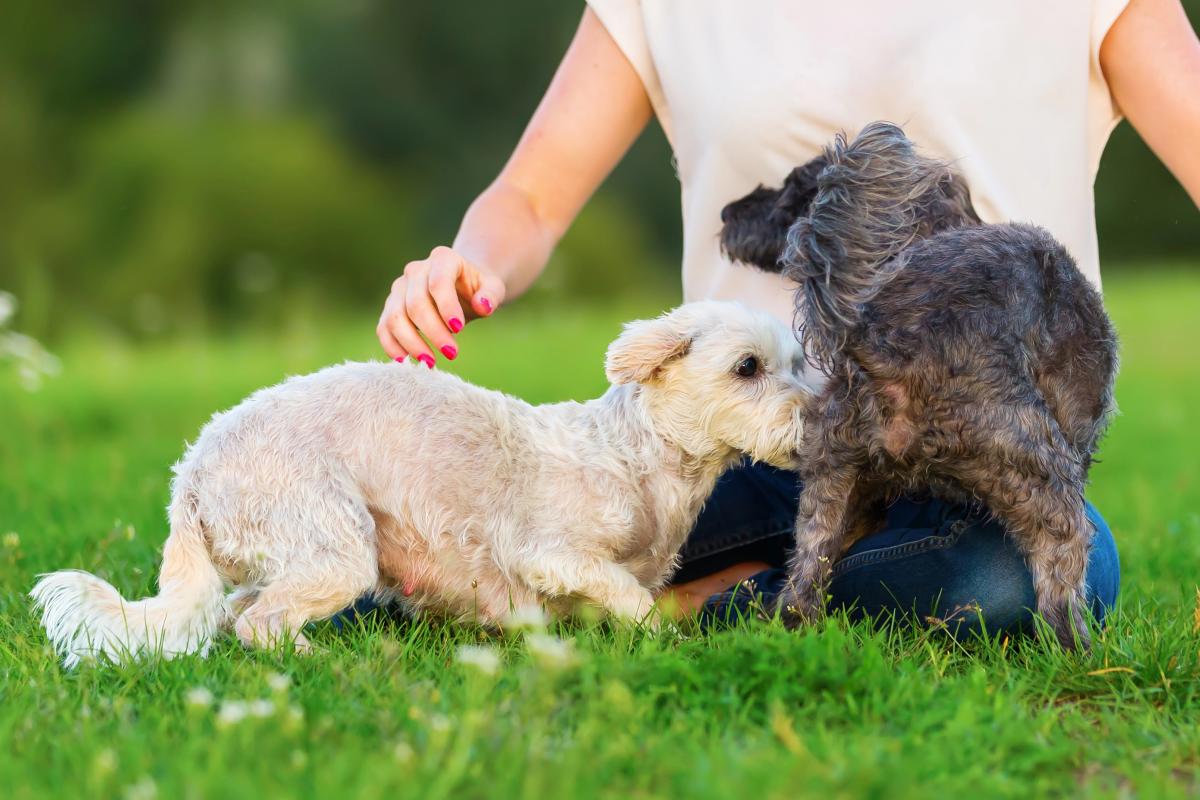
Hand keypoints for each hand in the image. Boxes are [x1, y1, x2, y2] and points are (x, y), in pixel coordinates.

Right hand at [376, 246, 505, 365]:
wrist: (461, 285)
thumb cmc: (478, 288)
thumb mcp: (493, 287)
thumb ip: (491, 295)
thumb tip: (483, 306)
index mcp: (442, 259)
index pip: (438, 282)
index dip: (446, 307)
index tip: (459, 329)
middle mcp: (415, 270)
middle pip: (416, 303)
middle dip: (433, 331)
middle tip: (452, 353)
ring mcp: (399, 288)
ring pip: (395, 317)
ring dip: (411, 343)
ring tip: (431, 363)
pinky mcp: (390, 307)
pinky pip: (384, 327)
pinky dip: (392, 346)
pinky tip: (407, 362)